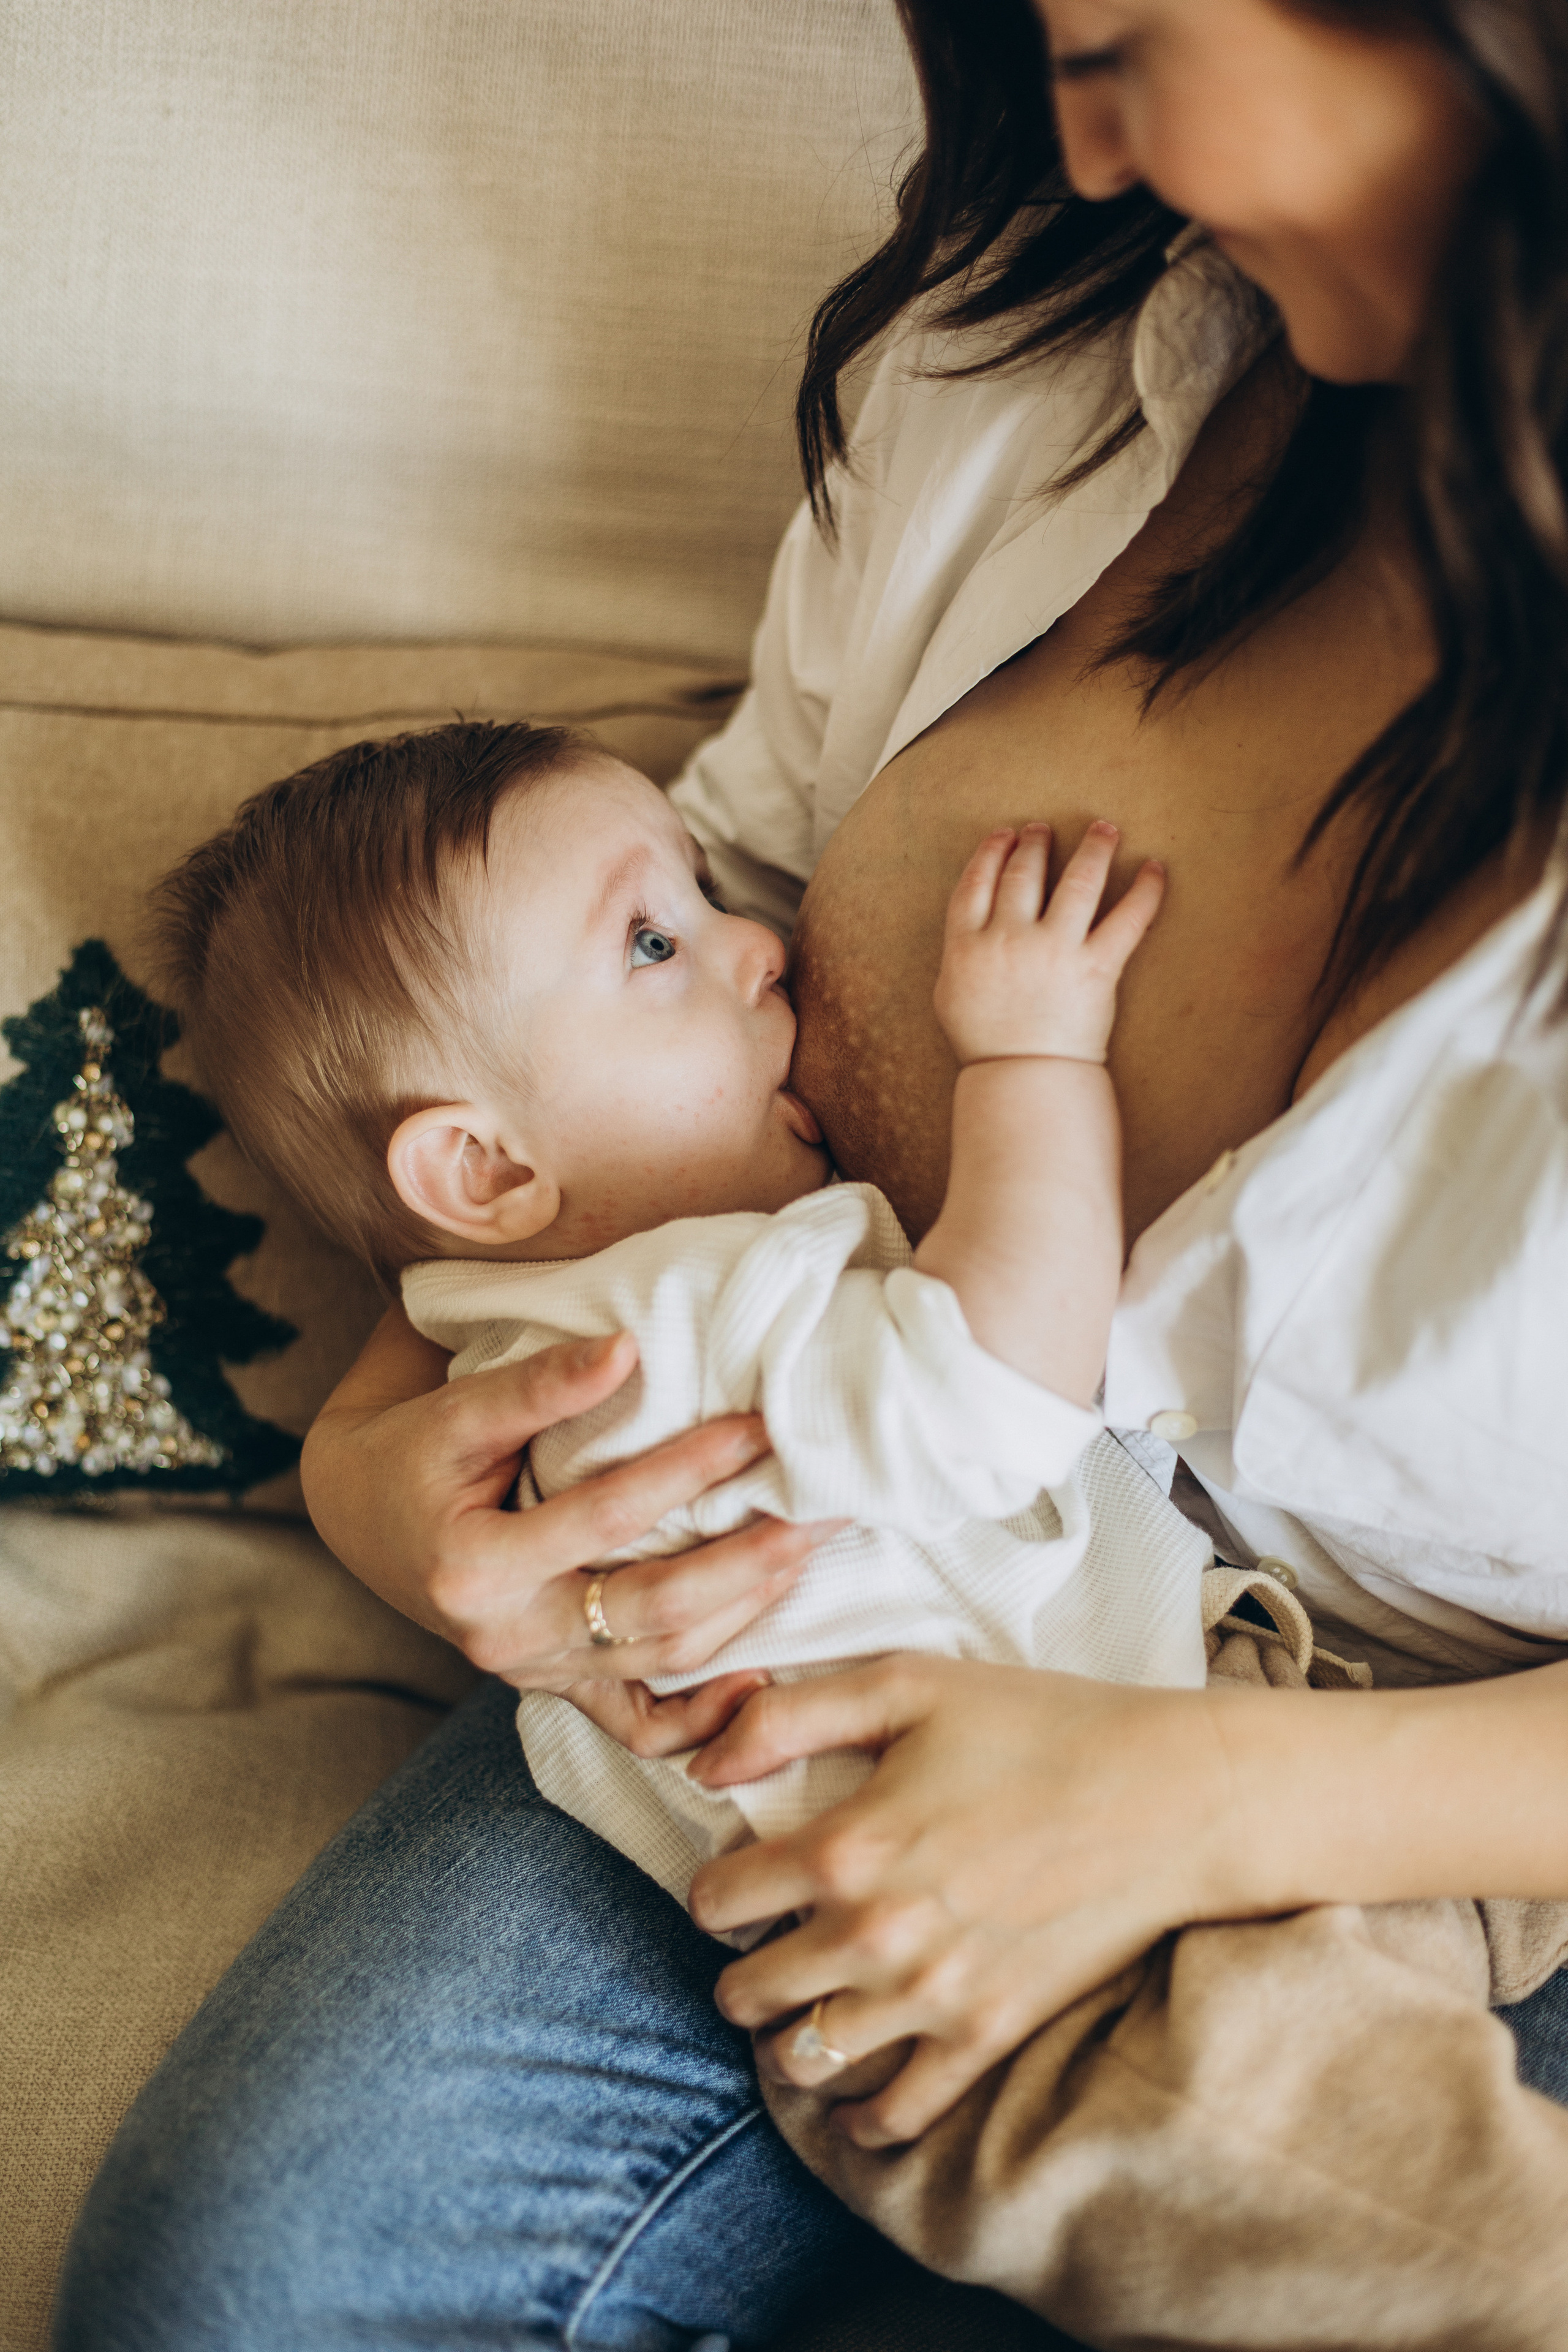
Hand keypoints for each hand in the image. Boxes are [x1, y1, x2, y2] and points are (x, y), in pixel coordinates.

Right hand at [301, 1308, 841, 1754]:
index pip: (608, 1516)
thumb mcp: (458, 1410)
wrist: (359, 1513)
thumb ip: (540, 1384)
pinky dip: (703, 1717)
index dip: (688, 1469)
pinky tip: (762, 1681)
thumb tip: (628, 1348)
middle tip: (822, 1514)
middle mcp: (507, 1639)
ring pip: (661, 1664)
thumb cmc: (412, 1450)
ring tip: (809, 1555)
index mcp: (476, 1568)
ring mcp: (535, 1675)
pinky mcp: (556, 1688)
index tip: (759, 1427)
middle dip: (748, 1563)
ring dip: (746, 1615)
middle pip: (652, 1611)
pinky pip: (638, 1725)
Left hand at [686, 1654, 1249, 2144]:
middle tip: (765, 1944)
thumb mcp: (907, 1684)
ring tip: (802, 2007)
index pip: (716, 1901)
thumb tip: (705, 1763)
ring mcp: (931, 1996)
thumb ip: (791, 1714)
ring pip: (805, 2058)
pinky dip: (862, 2114)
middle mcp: (874, 1935)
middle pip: (747, 1992)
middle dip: (740, 1967)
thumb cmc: (1039, 1724)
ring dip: (786, 2036)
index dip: (716, 1886)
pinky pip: (896, 2113)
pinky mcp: (988, 2035)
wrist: (1170, 1795)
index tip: (740, 1877)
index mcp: (845, 1846)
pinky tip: (856, 2094)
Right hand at [933, 820, 1164, 1065]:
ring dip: (1093, 848)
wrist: (1022, 1079)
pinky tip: (1155, 868)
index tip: (1004, 835)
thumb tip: (975, 924)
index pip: (977, 881)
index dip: (991, 852)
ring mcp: (1054, 950)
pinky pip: (1128, 918)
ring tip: (1104, 830)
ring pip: (1078, 881)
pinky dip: (1146, 890)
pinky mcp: (1096, 967)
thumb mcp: (951, 993)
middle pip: (1023, 873)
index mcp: (968, 944)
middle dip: (1035, 843)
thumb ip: (961, 952)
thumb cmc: (985, 1044)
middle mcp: (1009, 938)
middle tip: (1043, 829)